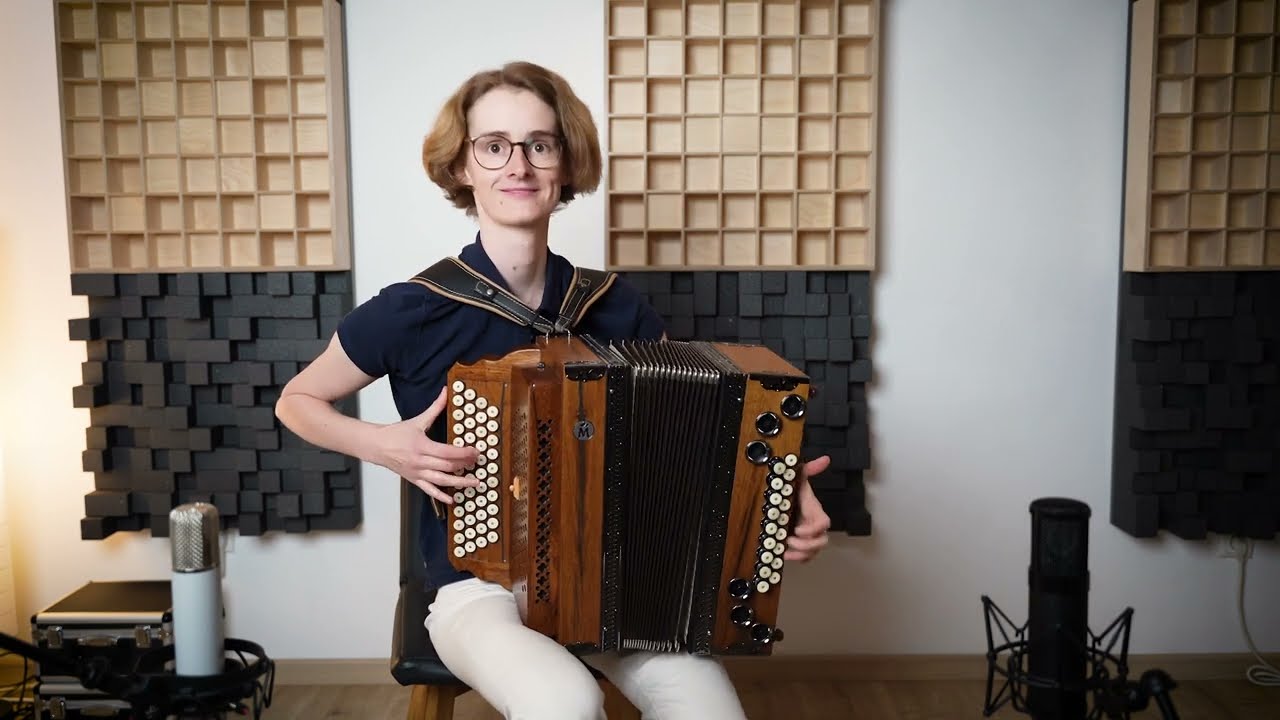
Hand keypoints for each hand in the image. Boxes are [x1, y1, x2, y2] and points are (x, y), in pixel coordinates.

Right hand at [374, 386, 479, 503]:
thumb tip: (446, 392)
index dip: (464, 453)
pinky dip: (441, 496)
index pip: (447, 452)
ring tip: (474, 483)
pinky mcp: (414, 480)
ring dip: (460, 482)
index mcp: (422, 446)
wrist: (377, 446)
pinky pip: (429, 491)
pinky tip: (452, 499)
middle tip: (479, 463)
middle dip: (465, 465)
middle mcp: (420, 462)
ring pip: (442, 480)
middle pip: (447, 466)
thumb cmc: (395, 434)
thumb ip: (435, 408)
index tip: (476, 451)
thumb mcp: (417, 420)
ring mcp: (417, 473)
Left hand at [784, 455, 831, 562]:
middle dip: (806, 545)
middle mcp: (814, 526)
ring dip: (800, 553)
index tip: (797, 530)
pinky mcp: (802, 546)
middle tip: (789, 540)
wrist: (783, 504)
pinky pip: (806, 558)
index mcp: (814, 512)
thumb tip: (826, 458)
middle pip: (822, 541)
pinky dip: (797, 559)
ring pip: (814, 552)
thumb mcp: (797, 480)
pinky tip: (784, 555)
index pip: (824, 523)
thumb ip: (809, 470)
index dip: (813, 530)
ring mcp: (809, 537)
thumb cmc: (792, 492)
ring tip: (784, 549)